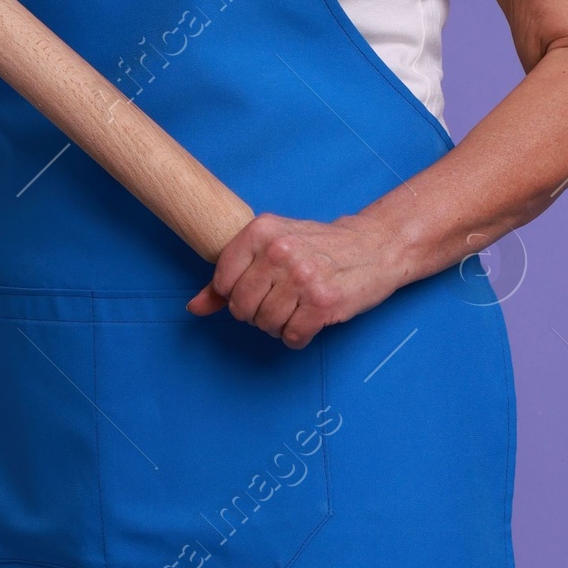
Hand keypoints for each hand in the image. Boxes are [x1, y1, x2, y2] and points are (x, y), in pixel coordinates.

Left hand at [187, 211, 404, 347]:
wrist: (374, 247)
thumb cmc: (317, 248)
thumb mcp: (271, 246)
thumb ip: (230, 275)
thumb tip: (194, 307)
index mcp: (261, 230)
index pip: (223, 282)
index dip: (237, 294)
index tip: (258, 287)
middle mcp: (279, 251)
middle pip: (242, 309)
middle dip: (258, 313)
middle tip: (281, 299)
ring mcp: (302, 277)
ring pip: (266, 325)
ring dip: (280, 325)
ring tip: (297, 307)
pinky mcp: (323, 303)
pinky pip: (292, 337)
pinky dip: (298, 336)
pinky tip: (310, 319)